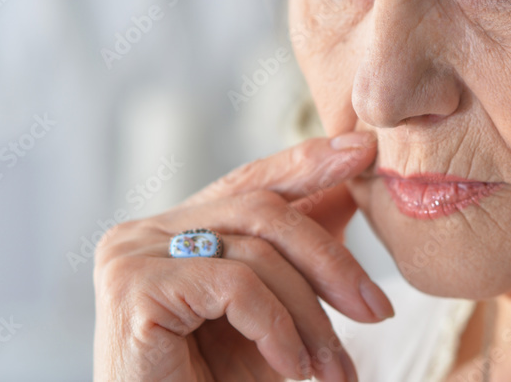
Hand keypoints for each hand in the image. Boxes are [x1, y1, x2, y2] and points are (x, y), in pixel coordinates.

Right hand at [92, 131, 392, 381]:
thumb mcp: (271, 317)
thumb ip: (296, 257)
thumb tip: (349, 193)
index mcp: (169, 230)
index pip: (249, 183)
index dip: (307, 164)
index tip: (363, 151)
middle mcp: (142, 233)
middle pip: (261, 212)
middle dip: (330, 261)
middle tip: (379, 309)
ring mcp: (131, 256)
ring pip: (256, 251)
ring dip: (311, 315)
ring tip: (335, 371)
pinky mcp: (132, 288)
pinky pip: (235, 285)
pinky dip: (277, 328)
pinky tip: (291, 366)